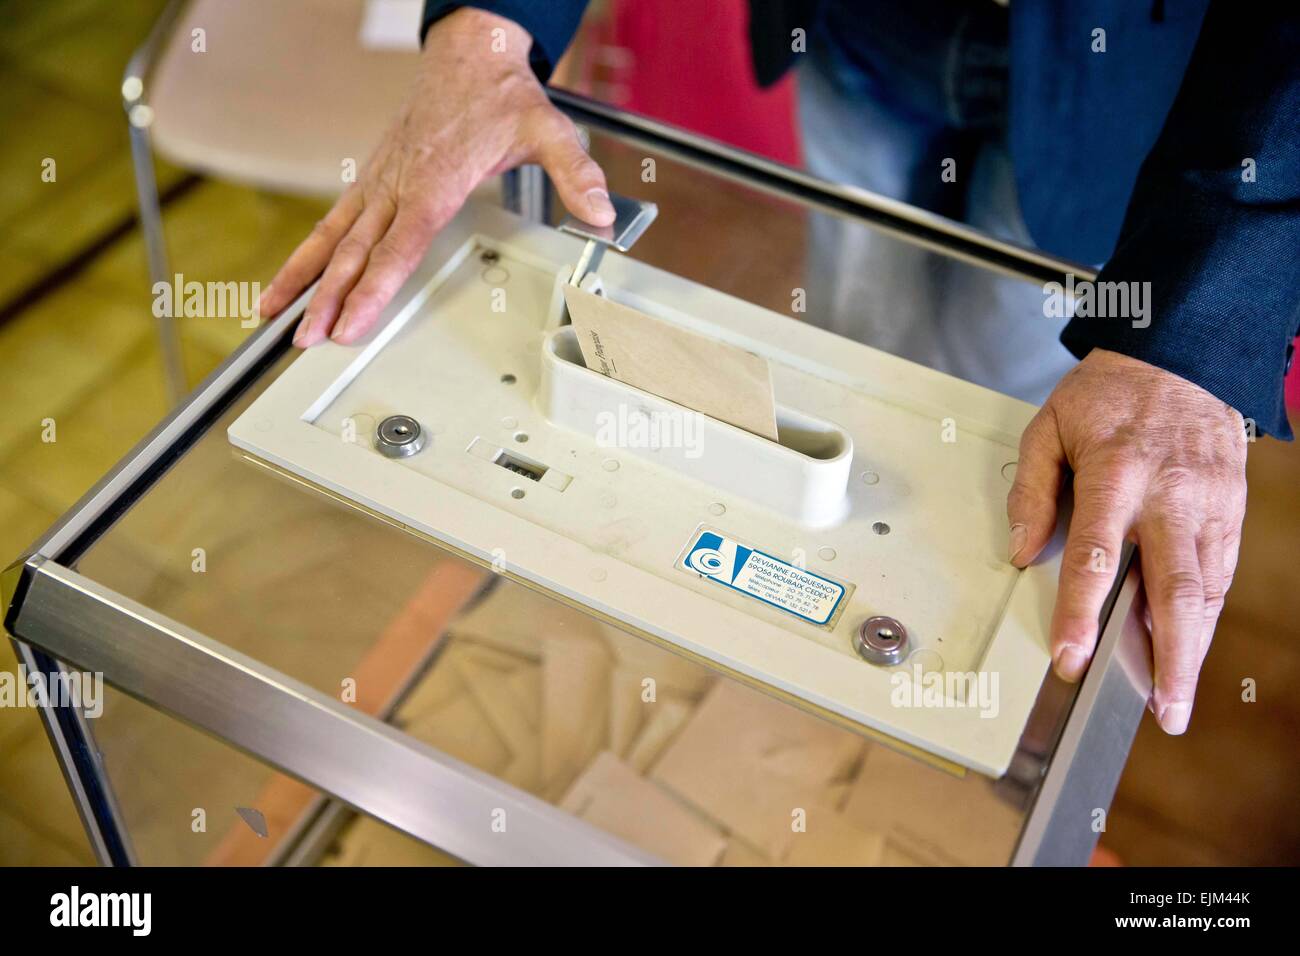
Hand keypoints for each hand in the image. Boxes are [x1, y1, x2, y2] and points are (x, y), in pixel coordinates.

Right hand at [258, 9, 614, 345]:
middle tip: (307, 339)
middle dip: (329, 298)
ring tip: (273, 316)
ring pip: (332, 237)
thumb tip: (603, 214)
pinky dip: (307, 254)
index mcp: (436, 181)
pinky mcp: (372, 179)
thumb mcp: (550, 131)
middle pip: (357, 251)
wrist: (469, 54)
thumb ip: (575, 174)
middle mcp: (399, 184)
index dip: (375, 287)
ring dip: (303, 279)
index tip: (352, 322)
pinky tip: (291, 282)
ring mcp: (379, 181)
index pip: (400, 244)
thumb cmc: (503, 96)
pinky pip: (332, 222)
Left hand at [1007, 348, 1247, 734]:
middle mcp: (1170, 496)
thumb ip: (1030, 491)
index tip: (1071, 656)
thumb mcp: (1049, 426)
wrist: (1183, 356)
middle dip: (1168, 658)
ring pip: (1207, 590)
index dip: (1081, 612)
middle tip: (1160, 710)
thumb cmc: (1108, 392)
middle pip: (1174, 590)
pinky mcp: (1231, 509)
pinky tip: (1191, 647)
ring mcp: (1209, 505)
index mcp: (1117, 474)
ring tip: (1175, 698)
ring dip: (1193, 650)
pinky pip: (1221, 572)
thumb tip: (1020, 550)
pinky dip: (1208, 615)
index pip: (1096, 556)